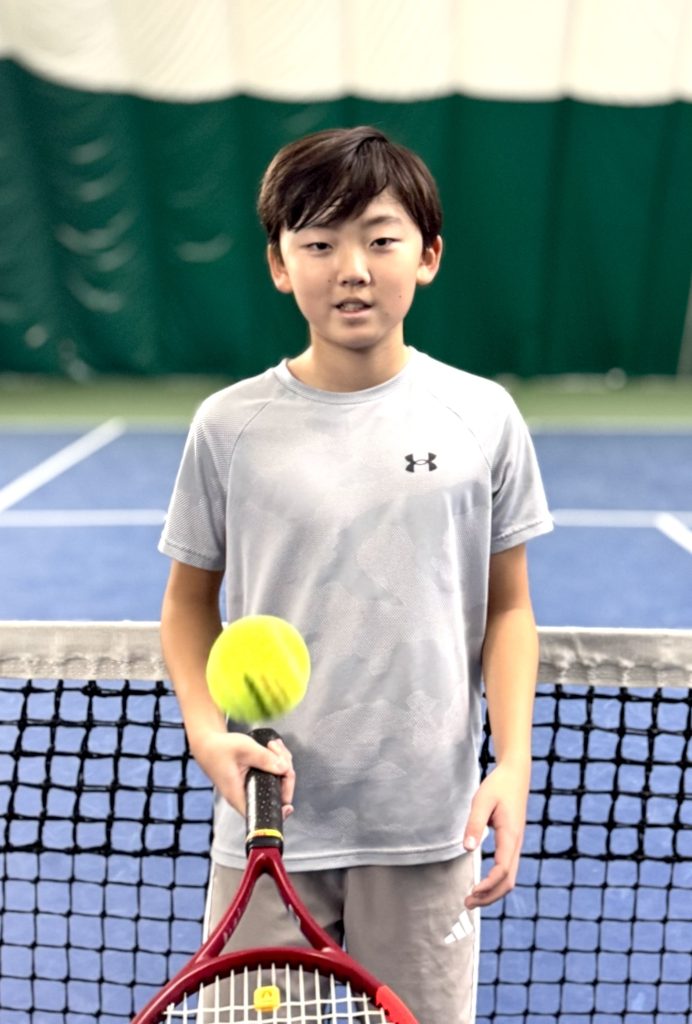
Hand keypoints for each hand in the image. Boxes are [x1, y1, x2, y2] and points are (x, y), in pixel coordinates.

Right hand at [191, 729, 294, 818]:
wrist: (207, 744)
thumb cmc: (219, 748)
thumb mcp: (244, 748)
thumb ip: (264, 758)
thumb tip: (285, 769)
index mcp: (239, 796)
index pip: (262, 814)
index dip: (279, 811)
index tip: (289, 805)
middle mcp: (246, 795)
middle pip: (277, 793)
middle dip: (285, 771)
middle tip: (276, 750)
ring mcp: (251, 787)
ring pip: (278, 781)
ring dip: (281, 762)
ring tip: (272, 746)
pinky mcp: (254, 779)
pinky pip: (272, 774)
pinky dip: (276, 761)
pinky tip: (272, 748)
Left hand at [462, 763, 528, 908]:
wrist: (515, 776)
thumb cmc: (497, 786)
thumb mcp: (482, 801)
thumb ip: (474, 824)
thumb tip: (467, 849)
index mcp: (510, 836)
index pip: (502, 870)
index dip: (488, 885)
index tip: (472, 892)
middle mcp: (516, 844)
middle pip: (508, 881)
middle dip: (489, 897)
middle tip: (467, 903)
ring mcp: (516, 845)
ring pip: (510, 879)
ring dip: (492, 892)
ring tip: (472, 899)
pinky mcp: (513, 844)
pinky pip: (507, 870)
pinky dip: (496, 883)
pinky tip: (482, 884)